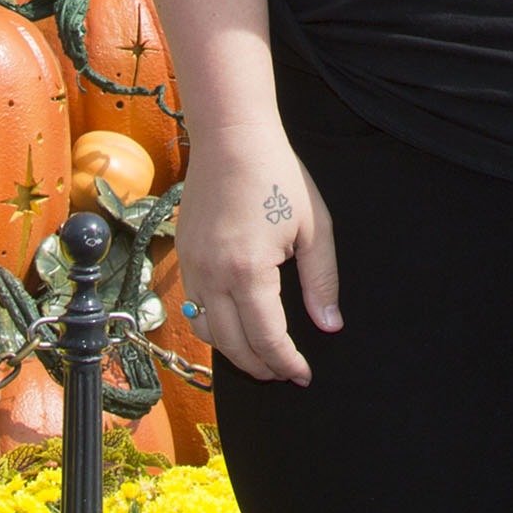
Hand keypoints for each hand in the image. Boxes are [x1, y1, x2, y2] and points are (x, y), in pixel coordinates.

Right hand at [173, 122, 338, 385]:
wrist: (231, 136)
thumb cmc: (278, 175)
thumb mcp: (314, 227)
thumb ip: (322, 281)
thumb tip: (329, 326)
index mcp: (249, 271)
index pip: (267, 339)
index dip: (287, 363)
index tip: (303, 375)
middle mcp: (213, 276)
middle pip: (233, 345)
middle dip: (261, 366)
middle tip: (284, 373)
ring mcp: (192, 266)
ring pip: (207, 331)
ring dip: (234, 351)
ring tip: (261, 355)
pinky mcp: (182, 255)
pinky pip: (195, 306)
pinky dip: (214, 326)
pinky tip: (236, 323)